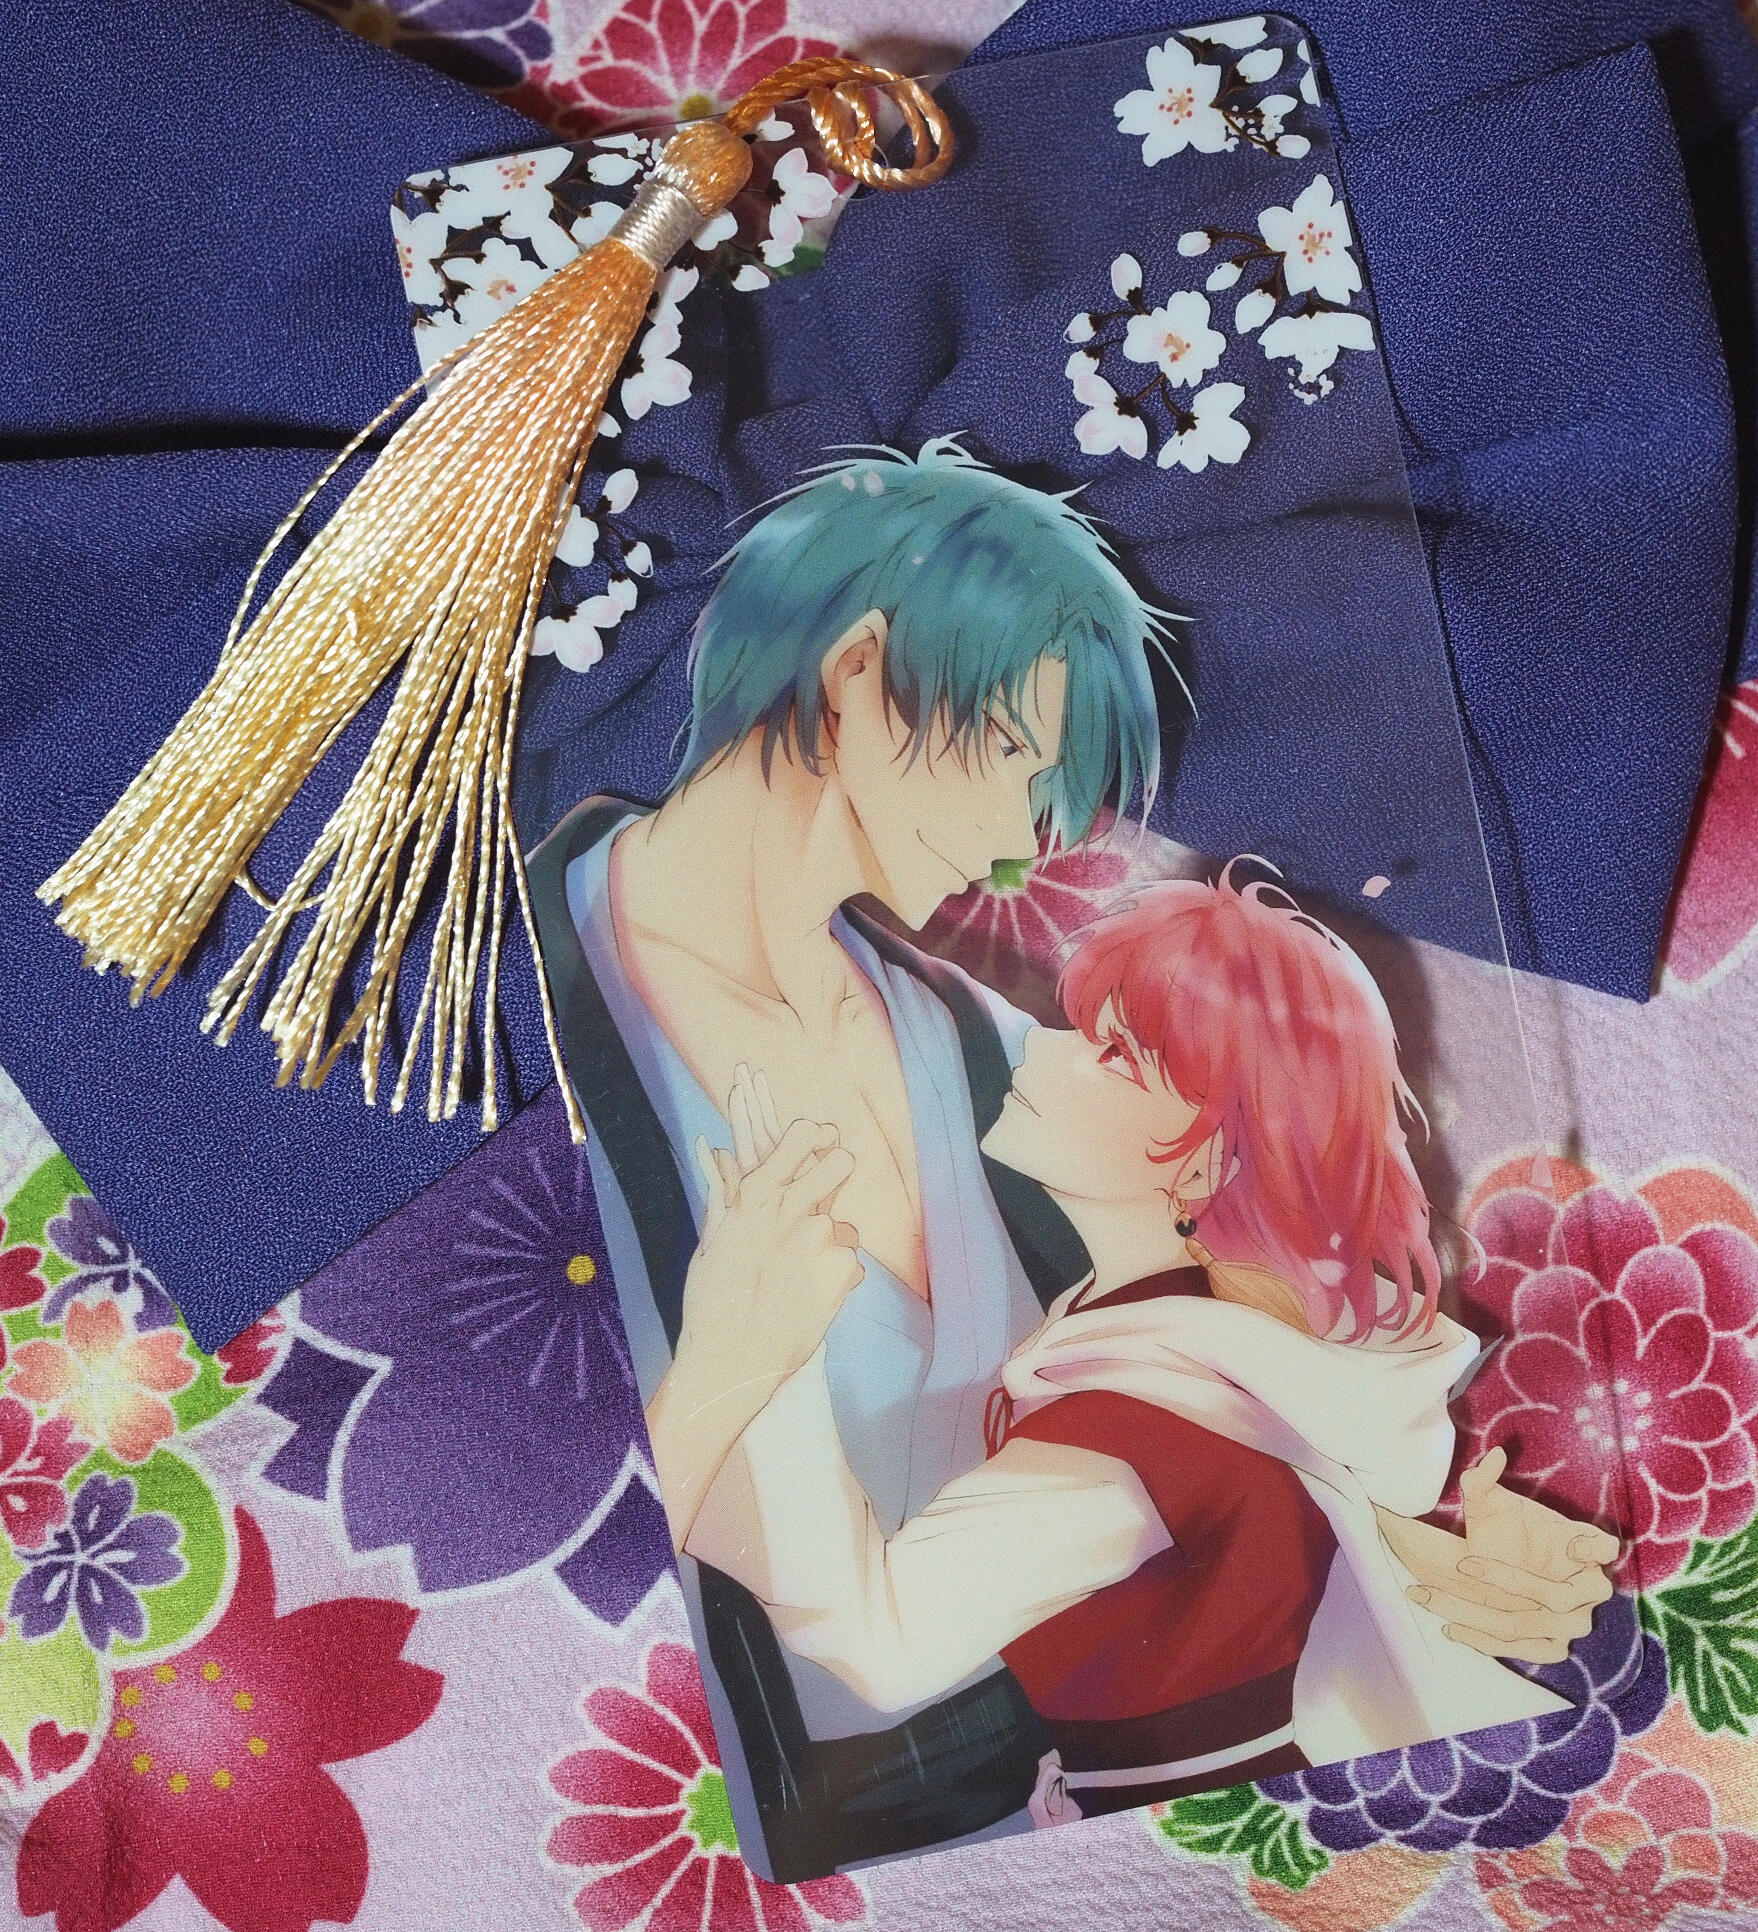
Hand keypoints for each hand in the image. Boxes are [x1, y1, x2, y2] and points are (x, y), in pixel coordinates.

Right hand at [678, 1105, 860, 1394]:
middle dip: (837, 1173)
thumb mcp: (712, 1242)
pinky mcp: (844, 1269)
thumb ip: (724, 1193)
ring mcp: (822, 1238)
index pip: (799, 1139)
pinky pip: (849, 1263)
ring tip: (798, 1279)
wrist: (733, 1361)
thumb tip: (720, 1151)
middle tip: (825, 1198)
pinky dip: (836, 1279)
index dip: (814, 1136)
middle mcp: (792, 1209)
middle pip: (840, 1163)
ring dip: (830, 1246)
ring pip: (843, 1226)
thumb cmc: (712, 1305)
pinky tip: (808, 1299)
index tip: (822, 1139)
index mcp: (755, 1197)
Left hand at [1377, 1448, 1618, 1664]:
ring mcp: (1575, 1620)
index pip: (1606, 1547)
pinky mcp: (1554, 1643)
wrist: (1496, 1557)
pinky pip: (1531, 1650)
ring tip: (1442, 1607)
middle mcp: (1587, 1586)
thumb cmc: (1505, 1523)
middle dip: (1511, 1582)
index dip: (1593, 1548)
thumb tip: (1494, 1455)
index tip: (1568, 1542)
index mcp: (1584, 1545)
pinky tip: (1452, 1629)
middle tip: (1463, 1565)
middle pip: (1561, 1595)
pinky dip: (1491, 1643)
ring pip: (1540, 1625)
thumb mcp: (1489, 1501)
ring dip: (1490, 1618)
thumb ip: (1485, 1479)